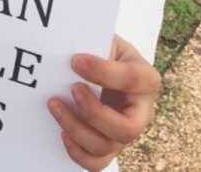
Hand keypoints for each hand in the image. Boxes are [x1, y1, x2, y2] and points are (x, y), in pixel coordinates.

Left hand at [46, 34, 161, 170]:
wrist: (106, 63)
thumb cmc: (106, 50)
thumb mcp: (107, 40)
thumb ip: (95, 44)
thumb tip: (69, 52)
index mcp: (146, 79)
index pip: (132, 79)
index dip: (104, 72)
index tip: (75, 60)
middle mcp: (142, 112)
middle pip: (127, 129)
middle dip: (94, 112)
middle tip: (72, 89)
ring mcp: (126, 132)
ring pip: (108, 147)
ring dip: (76, 129)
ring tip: (54, 104)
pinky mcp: (109, 145)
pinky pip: (97, 163)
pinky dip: (77, 152)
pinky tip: (62, 131)